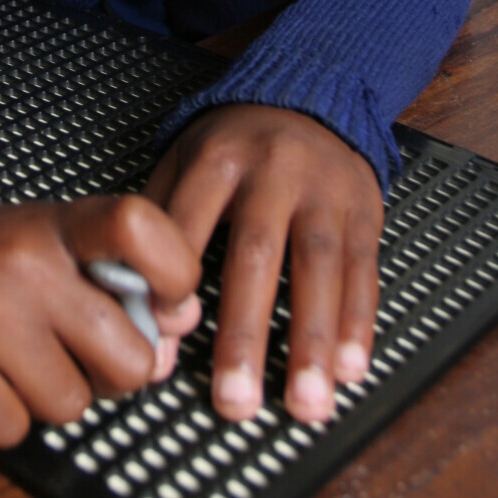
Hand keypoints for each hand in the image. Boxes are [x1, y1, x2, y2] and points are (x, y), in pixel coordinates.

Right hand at [0, 194, 201, 447]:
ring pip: (73, 405)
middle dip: (111, 374)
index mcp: (55, 224)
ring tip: (10, 355)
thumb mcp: (48, 246)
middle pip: (129, 358)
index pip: (139, 226)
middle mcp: (22, 261)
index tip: (167, 304)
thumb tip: (178, 327)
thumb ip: (116, 278)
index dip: (175, 273)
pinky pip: (15, 429)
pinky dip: (1, 417)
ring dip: (49, 396)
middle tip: (70, 349)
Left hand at [146, 105, 382, 424]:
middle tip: (234, 402)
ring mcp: (323, 188)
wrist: (310, 93)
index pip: (186, 227)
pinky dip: (358, 323)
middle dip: (244, 334)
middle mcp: (271, 170)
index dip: (172, 287)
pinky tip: (350, 369)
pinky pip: (364, 269)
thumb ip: (158, 222)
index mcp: (214, 157)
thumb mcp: (183, 159)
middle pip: (254, 255)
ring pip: (318, 267)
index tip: (163, 346)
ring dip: (312, 341)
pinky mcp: (364, 207)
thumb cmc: (234, 145)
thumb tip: (134, 306)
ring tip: (305, 405)